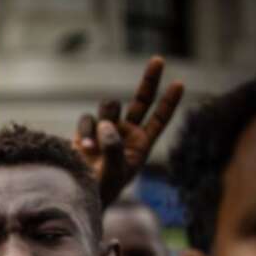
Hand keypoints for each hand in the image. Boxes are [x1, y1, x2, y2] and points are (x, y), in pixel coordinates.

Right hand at [73, 56, 183, 206]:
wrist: (76, 195)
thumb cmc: (102, 189)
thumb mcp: (114, 172)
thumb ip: (113, 148)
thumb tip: (106, 124)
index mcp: (141, 144)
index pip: (159, 119)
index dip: (169, 102)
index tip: (179, 84)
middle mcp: (125, 133)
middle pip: (141, 100)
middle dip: (149, 80)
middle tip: (159, 60)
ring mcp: (105, 131)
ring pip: (110, 107)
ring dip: (107, 115)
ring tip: (97, 140)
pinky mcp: (85, 132)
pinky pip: (88, 120)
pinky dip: (86, 130)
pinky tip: (84, 147)